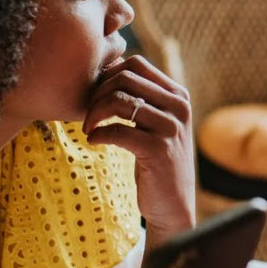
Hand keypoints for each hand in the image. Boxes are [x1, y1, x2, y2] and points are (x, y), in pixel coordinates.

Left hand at [83, 55, 195, 238]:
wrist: (173, 204)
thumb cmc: (157, 160)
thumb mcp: (156, 123)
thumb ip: (142, 97)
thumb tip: (107, 67)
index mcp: (178, 95)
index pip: (136, 63)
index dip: (109, 74)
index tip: (96, 95)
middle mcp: (178, 107)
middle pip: (125, 78)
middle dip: (97, 93)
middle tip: (88, 114)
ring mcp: (170, 128)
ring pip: (120, 101)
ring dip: (94, 113)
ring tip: (88, 128)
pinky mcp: (158, 151)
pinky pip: (117, 131)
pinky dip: (98, 134)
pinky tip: (94, 140)